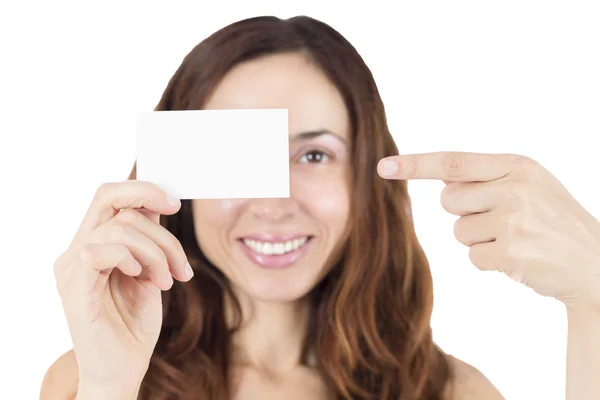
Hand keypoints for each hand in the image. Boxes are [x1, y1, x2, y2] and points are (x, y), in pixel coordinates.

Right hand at [53, 181, 193, 393]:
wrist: (124, 367)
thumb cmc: (134, 322)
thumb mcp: (149, 271)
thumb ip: (148, 240)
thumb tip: (159, 204)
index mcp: (94, 244)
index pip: (109, 196)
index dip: (142, 190)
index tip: (174, 203)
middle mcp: (77, 250)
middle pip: (109, 198)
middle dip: (151, 209)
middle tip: (177, 234)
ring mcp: (72, 267)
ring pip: (119, 228)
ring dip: (157, 251)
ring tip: (166, 279)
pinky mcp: (74, 287)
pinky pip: (100, 251)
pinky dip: (131, 259)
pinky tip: (143, 279)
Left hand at [378, 151, 599, 309]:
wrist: (595, 262)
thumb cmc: (553, 221)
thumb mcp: (529, 185)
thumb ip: (486, 178)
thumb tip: (443, 180)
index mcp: (517, 166)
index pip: (454, 162)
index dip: (415, 165)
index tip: (383, 167)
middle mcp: (515, 189)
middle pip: (449, 201)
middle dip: (466, 213)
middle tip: (502, 220)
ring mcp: (514, 222)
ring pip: (459, 231)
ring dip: (480, 239)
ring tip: (515, 239)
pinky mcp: (512, 254)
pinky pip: (473, 257)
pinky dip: (489, 261)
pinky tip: (518, 258)